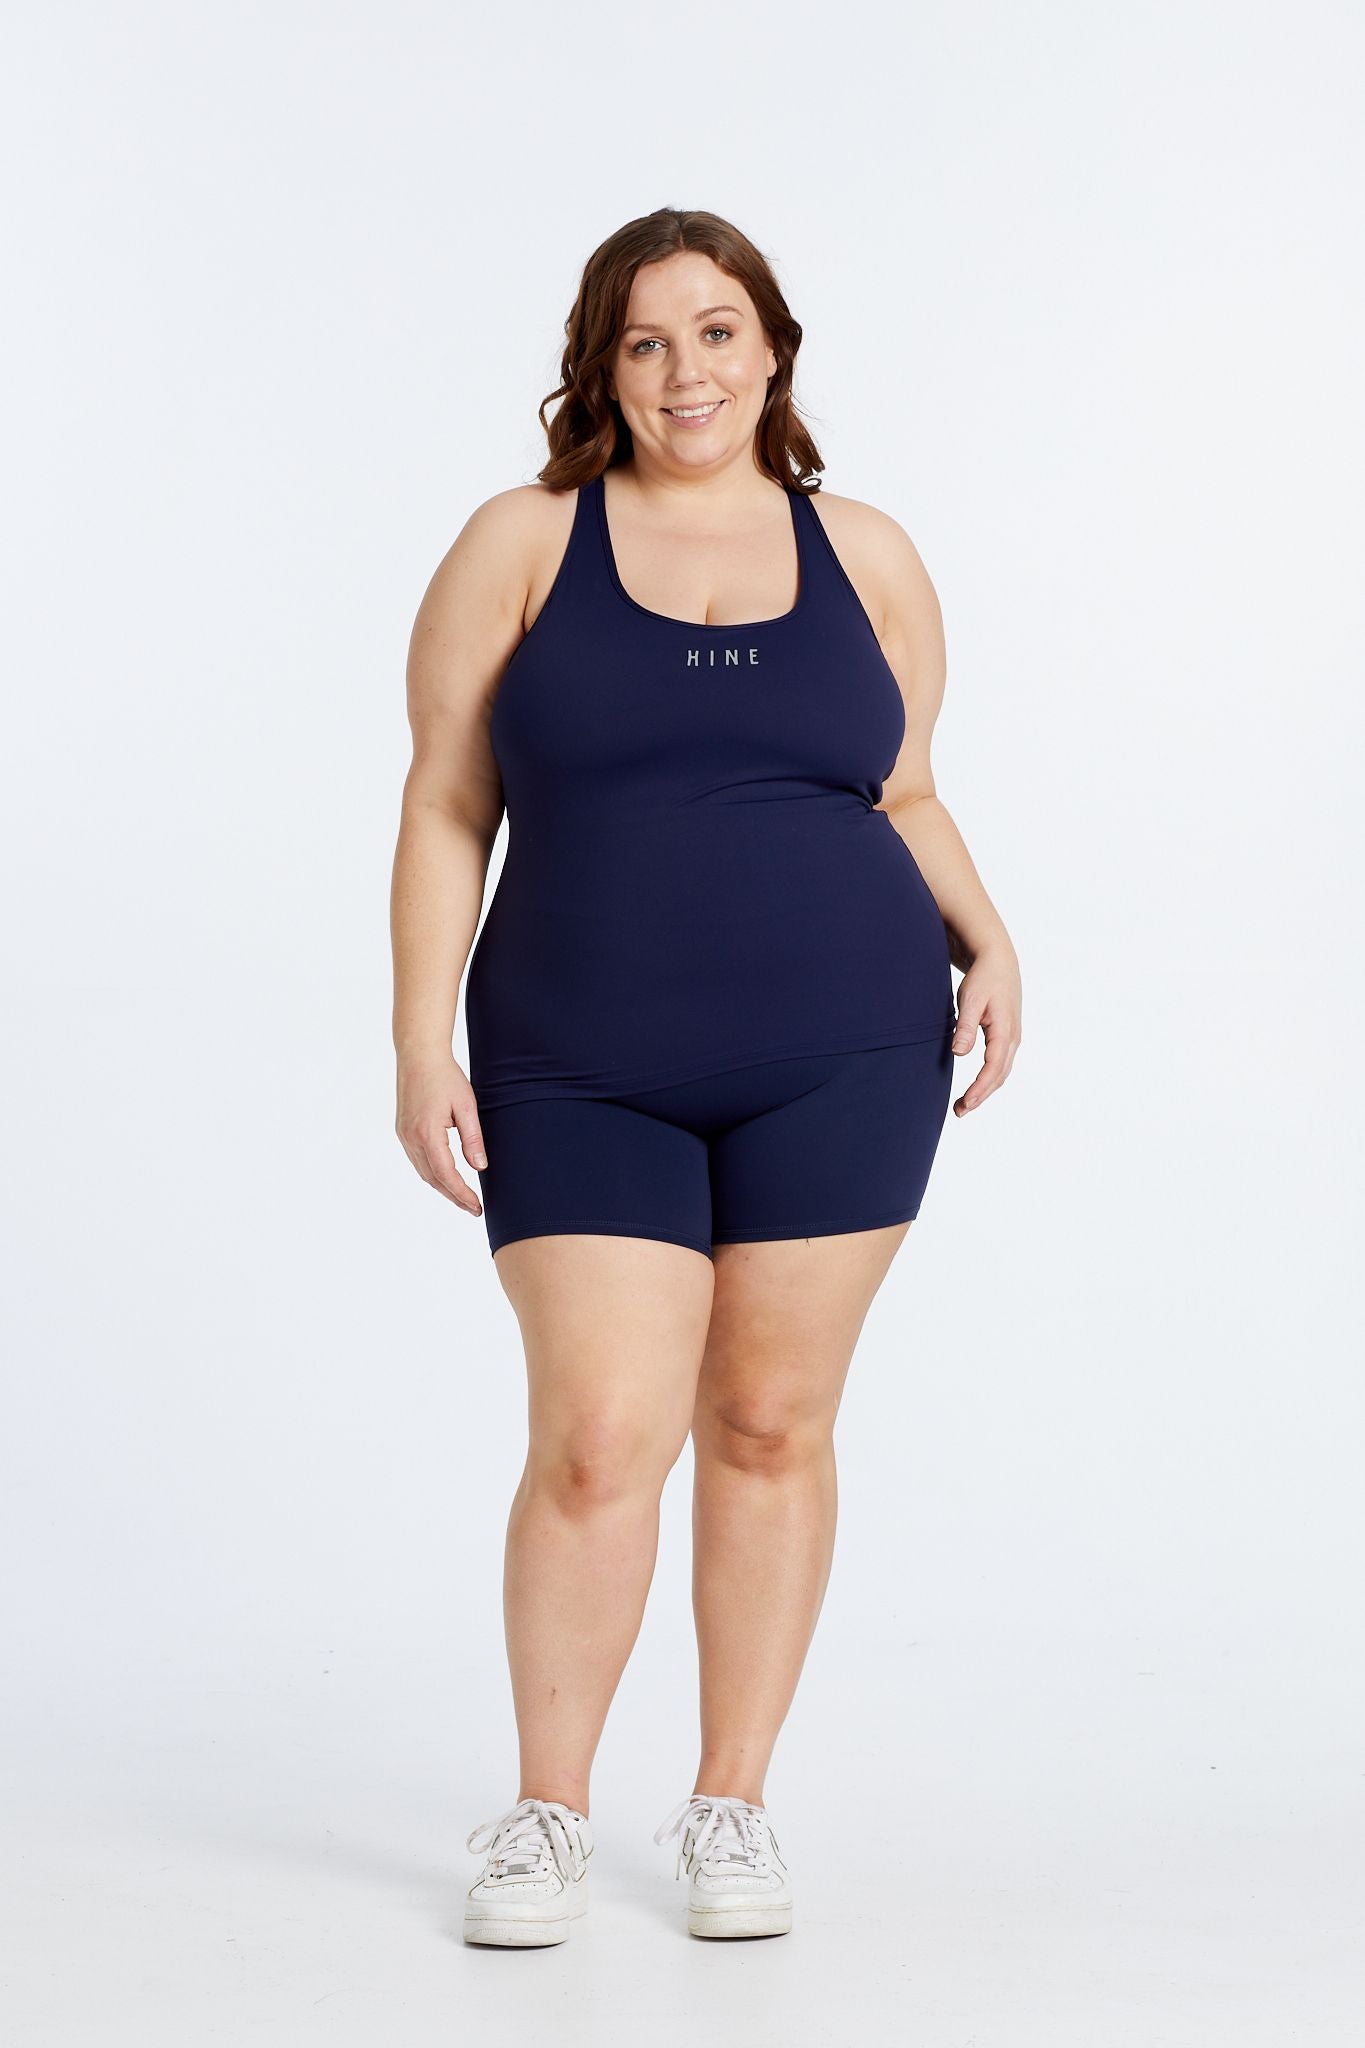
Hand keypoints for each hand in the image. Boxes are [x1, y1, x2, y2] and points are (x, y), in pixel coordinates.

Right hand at [395, 1051, 486, 1214]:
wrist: (419, 1055)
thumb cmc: (446, 1076)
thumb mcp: (466, 1106)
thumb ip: (473, 1138)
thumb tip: (480, 1167)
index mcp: (427, 1133)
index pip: (446, 1175)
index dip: (462, 1194)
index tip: (477, 1206)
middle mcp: (411, 1138)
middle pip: (433, 1179)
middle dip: (454, 1196)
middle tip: (474, 1208)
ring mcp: (404, 1135)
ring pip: (423, 1172)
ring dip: (443, 1187)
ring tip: (463, 1197)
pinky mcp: (403, 1130)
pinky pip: (418, 1160)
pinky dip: (432, 1173)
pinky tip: (445, 1176)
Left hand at [950, 943, 1020, 1115]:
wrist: (999, 961)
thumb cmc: (983, 979)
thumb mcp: (971, 1000)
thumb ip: (966, 1027)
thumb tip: (959, 1053)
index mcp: (1005, 1031)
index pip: (993, 1068)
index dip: (979, 1088)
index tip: (965, 1103)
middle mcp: (1013, 1038)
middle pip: (999, 1076)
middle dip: (980, 1096)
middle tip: (959, 1111)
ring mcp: (1012, 1038)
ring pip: (1001, 1072)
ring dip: (984, 1091)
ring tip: (964, 1104)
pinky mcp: (1007, 1036)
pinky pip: (1000, 1064)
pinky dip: (989, 1079)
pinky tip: (976, 1086)